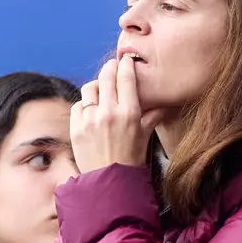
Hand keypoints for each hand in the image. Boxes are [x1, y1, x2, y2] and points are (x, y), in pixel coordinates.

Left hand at [70, 54, 167, 173]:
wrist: (110, 182)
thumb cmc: (131, 159)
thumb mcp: (146, 135)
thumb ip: (153, 115)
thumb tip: (165, 102)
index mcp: (129, 113)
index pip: (125, 77)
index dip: (125, 64)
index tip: (126, 60)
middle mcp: (108, 113)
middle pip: (106, 76)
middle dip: (110, 68)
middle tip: (112, 67)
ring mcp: (90, 120)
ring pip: (89, 88)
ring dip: (95, 85)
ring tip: (100, 90)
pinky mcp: (76, 128)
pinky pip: (78, 105)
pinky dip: (84, 105)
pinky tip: (90, 110)